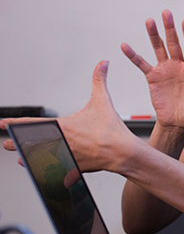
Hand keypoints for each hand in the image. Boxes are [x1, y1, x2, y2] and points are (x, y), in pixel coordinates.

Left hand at [2, 61, 138, 173]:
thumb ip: (99, 81)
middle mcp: (59, 142)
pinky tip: (41, 170)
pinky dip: (46, 169)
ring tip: (20, 157)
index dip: (15, 123)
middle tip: (6, 143)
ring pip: (41, 158)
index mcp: (63, 126)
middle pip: (32, 143)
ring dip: (28, 157)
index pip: (32, 124)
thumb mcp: (103, 101)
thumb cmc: (111, 129)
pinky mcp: (72, 167)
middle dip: (17, 143)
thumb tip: (103, 63)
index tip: (3, 123)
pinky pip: (55, 170)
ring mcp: (65, 156)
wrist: (122, 152)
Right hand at [122, 10, 183, 131]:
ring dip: (154, 35)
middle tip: (166, 12)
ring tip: (149, 20)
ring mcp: (166, 70)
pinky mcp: (153, 77)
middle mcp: (179, 66)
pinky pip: (142, 64)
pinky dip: (133, 55)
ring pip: (160, 48)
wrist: (177, 123)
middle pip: (175, 44)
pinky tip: (125, 45)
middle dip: (171, 28)